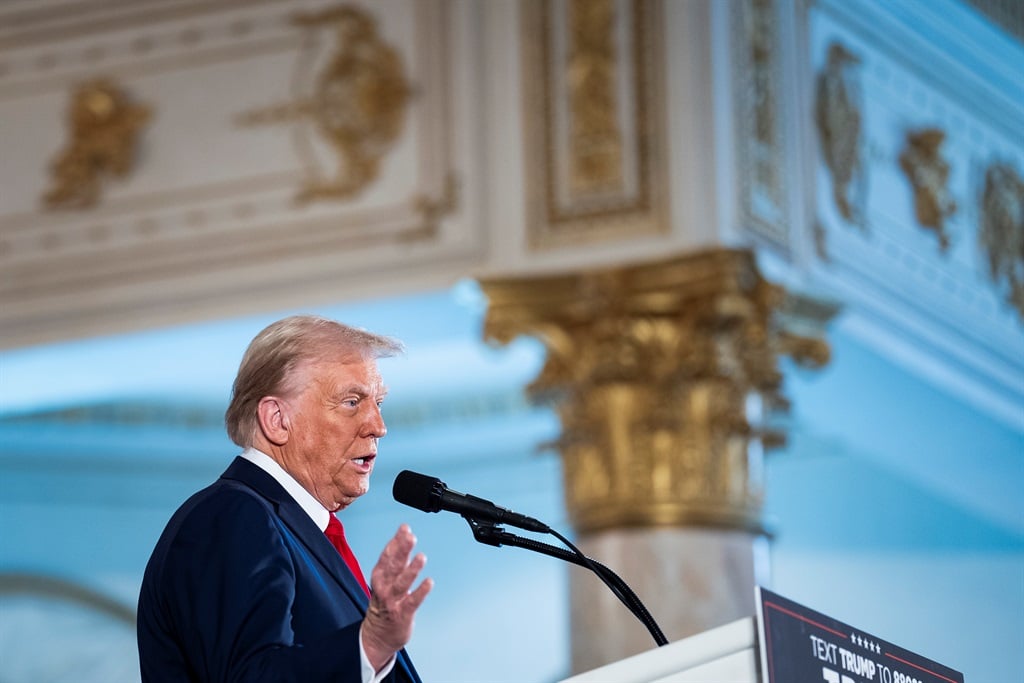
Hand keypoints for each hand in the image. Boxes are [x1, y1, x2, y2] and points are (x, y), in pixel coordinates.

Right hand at [360, 524, 432, 670]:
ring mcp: (393, 601)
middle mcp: (384, 587)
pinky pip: (412, 602)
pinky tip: (429, 582)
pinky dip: (420, 592)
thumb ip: (397, 557)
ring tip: (421, 557)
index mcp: (380, 576)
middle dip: (402, 550)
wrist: (378, 634)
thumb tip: (405, 535)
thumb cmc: (385, 602)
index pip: (386, 556)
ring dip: (411, 570)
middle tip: (410, 537)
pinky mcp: (403, 614)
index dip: (396, 541)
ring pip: (402, 583)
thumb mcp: (386, 578)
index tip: (404, 528)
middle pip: (393, 566)